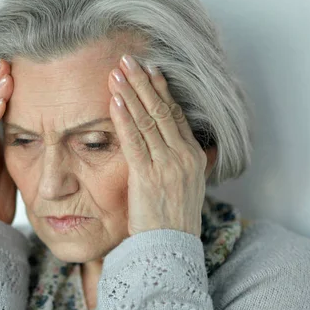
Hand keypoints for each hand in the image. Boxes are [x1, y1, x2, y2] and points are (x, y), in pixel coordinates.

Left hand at [108, 54, 207, 237]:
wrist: (170, 249)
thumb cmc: (173, 221)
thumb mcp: (187, 189)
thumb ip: (185, 165)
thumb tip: (190, 150)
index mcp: (193, 157)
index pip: (175, 115)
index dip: (162, 90)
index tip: (151, 70)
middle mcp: (183, 156)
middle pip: (162, 110)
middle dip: (144, 82)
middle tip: (129, 59)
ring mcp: (167, 165)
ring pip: (148, 121)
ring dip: (131, 93)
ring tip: (117, 72)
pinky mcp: (148, 176)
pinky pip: (134, 141)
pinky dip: (124, 119)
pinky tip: (115, 101)